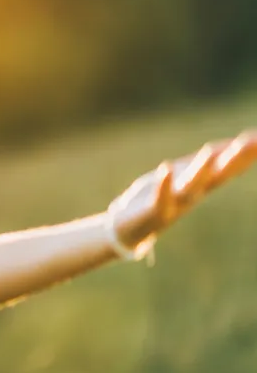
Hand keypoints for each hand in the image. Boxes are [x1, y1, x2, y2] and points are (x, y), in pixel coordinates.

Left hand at [109, 131, 256, 250]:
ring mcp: (174, 205)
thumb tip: (230, 145)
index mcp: (201, 186)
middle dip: (235, 159)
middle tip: (253, 140)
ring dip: (202, 170)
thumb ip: (206, 163)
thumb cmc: (157, 198)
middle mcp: (193, 195)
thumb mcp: (183, 176)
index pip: (228, 167)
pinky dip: (164, 185)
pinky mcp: (153, 213)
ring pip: (192, 187)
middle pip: (218, 175)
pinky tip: (166, 168)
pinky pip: (160, 199)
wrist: (128, 231)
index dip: (246, 154)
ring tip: (210, 150)